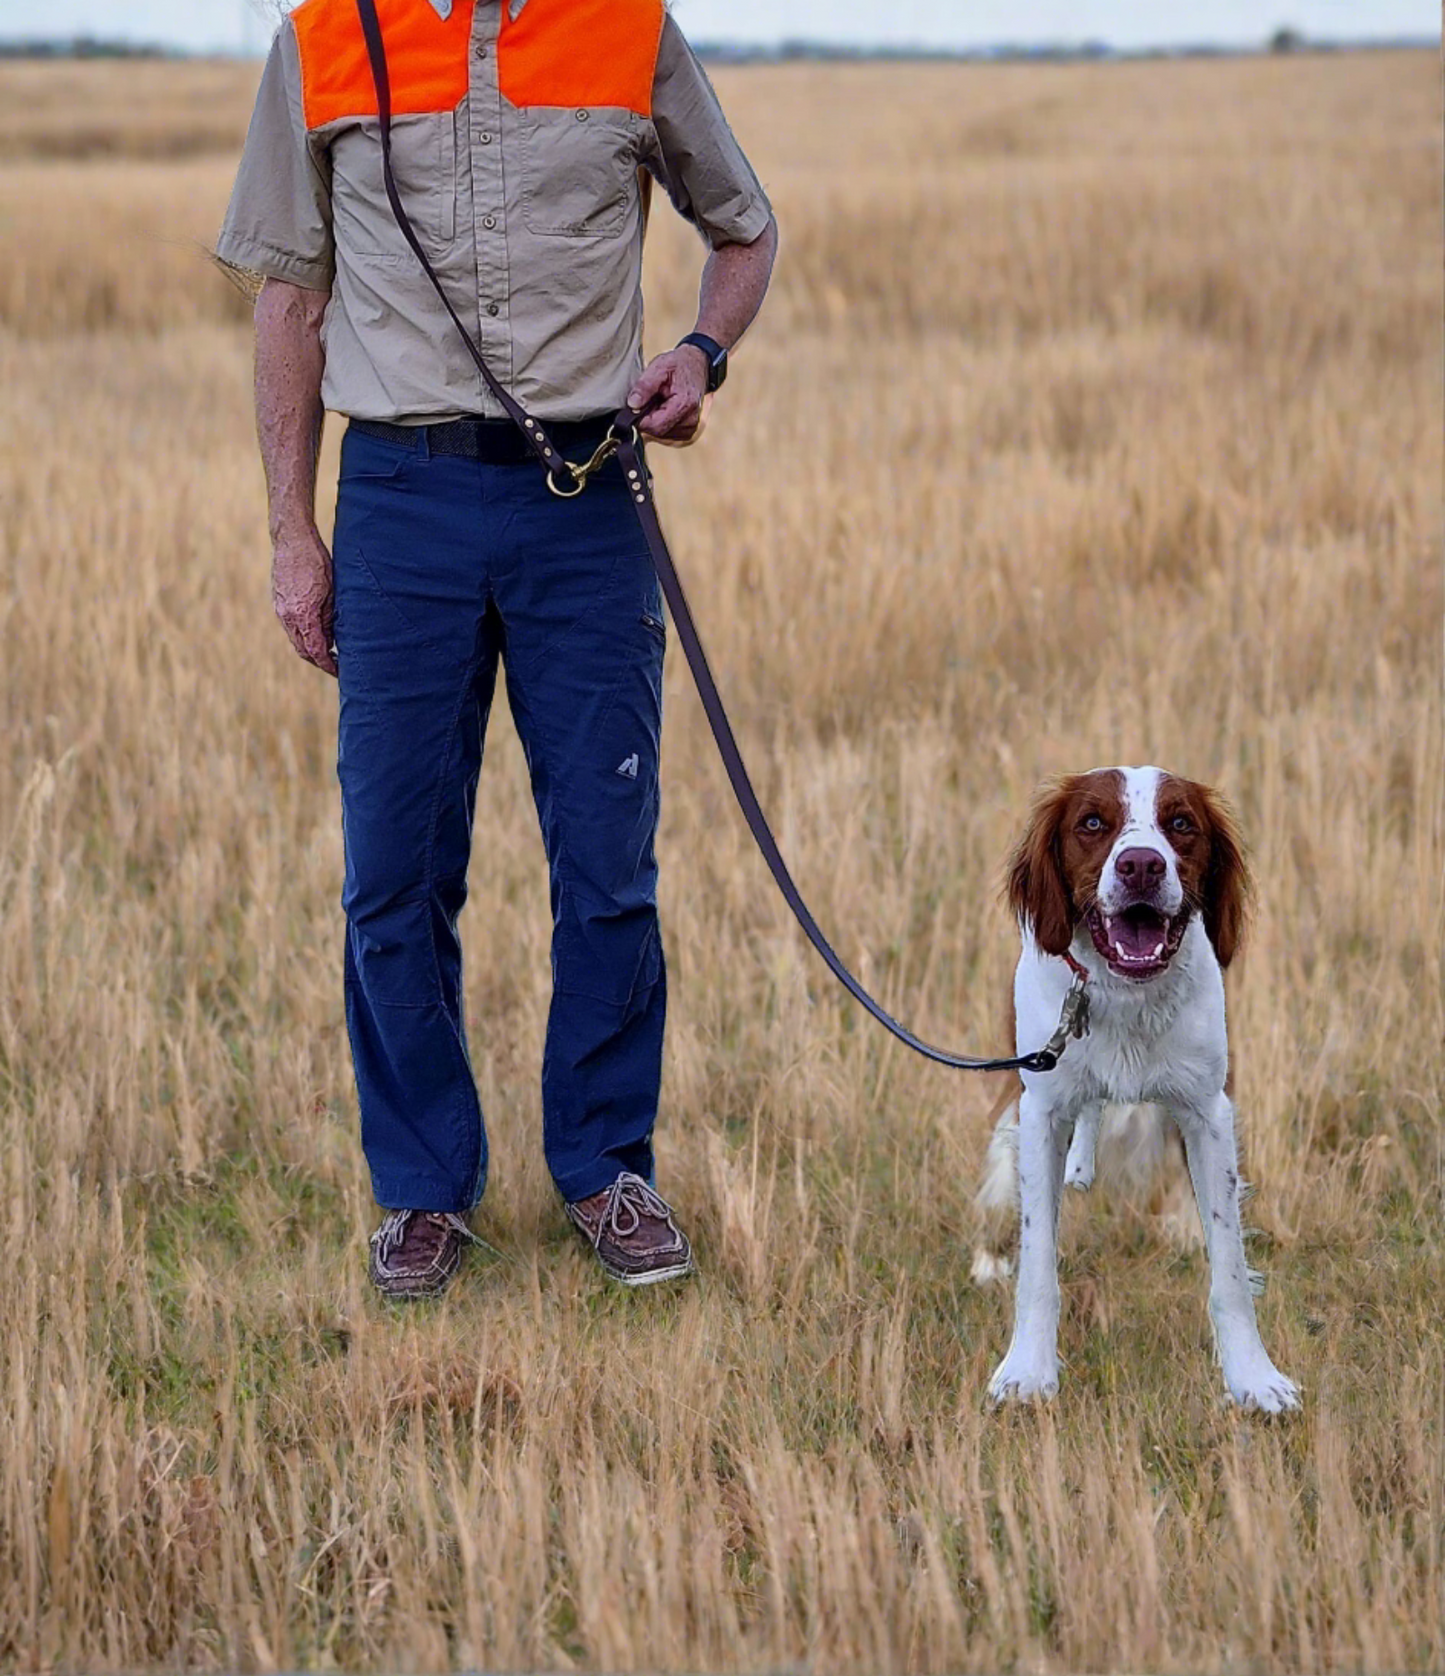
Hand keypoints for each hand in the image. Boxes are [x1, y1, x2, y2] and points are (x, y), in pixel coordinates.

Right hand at [272, 523, 336, 676]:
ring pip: (296, 639)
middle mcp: (287, 616)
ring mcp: (280, 610)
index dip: (328, 665)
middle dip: (319, 661)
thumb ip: (330, 619)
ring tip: (329, 650)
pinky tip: (317, 631)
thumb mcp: (333, 592)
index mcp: (303, 615)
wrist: (292, 540)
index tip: (340, 672)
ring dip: (311, 648)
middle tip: (336, 665)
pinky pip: (291, 627)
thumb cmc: (317, 562)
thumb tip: (331, 641)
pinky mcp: (278, 602)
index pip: (316, 650)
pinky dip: (303, 634)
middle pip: (303, 650)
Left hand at [627, 346, 713, 446]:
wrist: (697, 365)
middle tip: (649, 399)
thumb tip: (632, 404)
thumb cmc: (679, 364)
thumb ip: (645, 386)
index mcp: (684, 404)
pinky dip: (661, 422)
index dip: (640, 419)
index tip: (635, 405)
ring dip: (654, 419)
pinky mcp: (687, 431)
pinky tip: (664, 408)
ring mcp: (690, 427)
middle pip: (657, 431)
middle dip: (647, 418)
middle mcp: (690, 420)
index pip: (655, 426)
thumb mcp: (659, 367)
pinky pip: (666, 433)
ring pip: (660, 434)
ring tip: (659, 401)